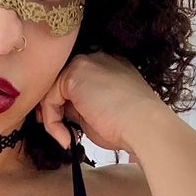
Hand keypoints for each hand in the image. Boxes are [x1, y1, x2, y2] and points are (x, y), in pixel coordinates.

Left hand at [39, 52, 166, 152]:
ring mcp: (84, 62)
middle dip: (56, 106)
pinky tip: (66, 137)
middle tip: (59, 130)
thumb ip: (82, 103)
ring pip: (54, 89)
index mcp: (109, 64)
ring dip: (53, 117)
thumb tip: (63, 109)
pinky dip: (52, 120)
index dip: (68, 102)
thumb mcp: (102, 110)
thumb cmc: (130, 126)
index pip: (79, 79)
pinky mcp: (73, 74)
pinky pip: (50, 98)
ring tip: (66, 138)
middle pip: (64, 80)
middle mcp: (96, 57)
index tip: (66, 123)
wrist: (144, 126)